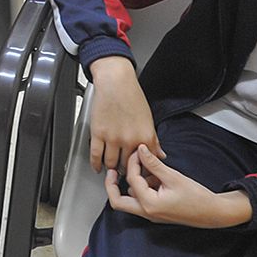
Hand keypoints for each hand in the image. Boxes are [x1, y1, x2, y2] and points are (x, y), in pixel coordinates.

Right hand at [87, 56, 162, 173]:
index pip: (145, 163)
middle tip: (124, 174)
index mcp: (145, 137)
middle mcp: (129, 140)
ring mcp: (112, 138)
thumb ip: (154, 140)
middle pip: (127, 166)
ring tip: (112, 169)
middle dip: (126, 171)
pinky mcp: (98, 134)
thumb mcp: (149, 119)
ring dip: (111, 168)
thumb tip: (160, 154)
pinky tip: (98, 167)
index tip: (140, 174)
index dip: (142, 171)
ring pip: (111, 163)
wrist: (116, 82)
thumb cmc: (132, 97)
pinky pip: (95, 155)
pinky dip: (96, 164)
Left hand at [105, 145, 252, 227]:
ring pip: (129, 200)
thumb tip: (141, 150)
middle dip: (112, 185)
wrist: (213, 213)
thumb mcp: (173, 177)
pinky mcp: (155, 212)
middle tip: (112, 171)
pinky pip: (141, 200)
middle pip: (117, 201)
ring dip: (131, 184)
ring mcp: (150, 214)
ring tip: (144, 169)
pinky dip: (142, 188)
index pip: (132, 179)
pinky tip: (155, 177)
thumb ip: (154, 164)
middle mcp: (146, 212)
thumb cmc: (197, 198)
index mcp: (149, 204)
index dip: (133, 162)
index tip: (138, 151)